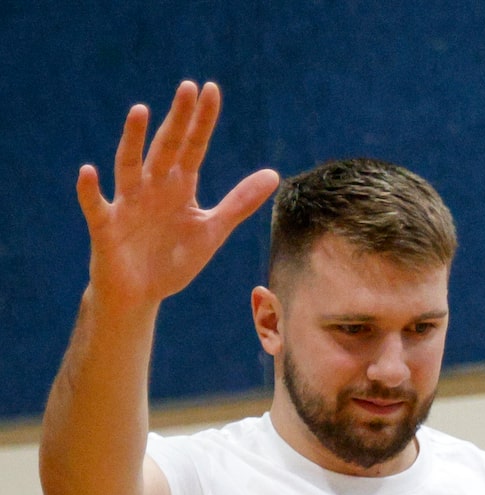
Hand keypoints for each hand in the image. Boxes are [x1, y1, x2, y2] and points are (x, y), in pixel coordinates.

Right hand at [77, 81, 278, 312]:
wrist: (140, 295)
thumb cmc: (172, 260)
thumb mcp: (211, 231)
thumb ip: (238, 203)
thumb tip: (273, 175)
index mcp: (179, 186)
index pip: (193, 147)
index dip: (202, 121)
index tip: (211, 89)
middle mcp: (153, 186)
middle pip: (166, 148)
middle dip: (177, 120)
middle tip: (188, 87)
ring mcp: (128, 203)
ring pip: (129, 165)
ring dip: (132, 139)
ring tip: (140, 111)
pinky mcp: (106, 227)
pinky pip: (96, 206)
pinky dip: (90, 190)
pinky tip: (89, 172)